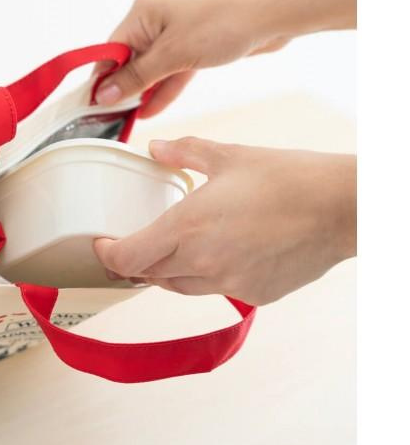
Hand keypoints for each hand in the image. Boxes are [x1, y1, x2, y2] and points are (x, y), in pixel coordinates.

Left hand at [93, 137, 355, 304]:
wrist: (342, 209)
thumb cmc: (287, 178)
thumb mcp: (228, 156)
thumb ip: (184, 153)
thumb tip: (155, 149)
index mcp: (187, 228)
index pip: (128, 258)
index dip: (107, 255)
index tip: (102, 245)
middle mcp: (202, 263)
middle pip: (149, 275)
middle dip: (136, 262)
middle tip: (133, 243)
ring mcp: (229, 284)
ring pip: (179, 287)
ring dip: (167, 271)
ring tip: (172, 248)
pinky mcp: (254, 295)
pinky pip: (215, 290)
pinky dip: (207, 276)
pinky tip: (220, 253)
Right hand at [96, 0, 356, 115]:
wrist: (274, 12)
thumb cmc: (224, 22)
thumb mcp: (173, 55)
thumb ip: (137, 77)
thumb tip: (104, 93)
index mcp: (143, 11)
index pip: (111, 50)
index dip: (102, 79)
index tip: (93, 106)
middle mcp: (156, 16)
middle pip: (130, 59)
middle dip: (123, 88)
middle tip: (112, 118)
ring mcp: (177, 29)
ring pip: (153, 66)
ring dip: (144, 92)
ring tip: (130, 119)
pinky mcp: (195, 41)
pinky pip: (172, 67)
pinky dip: (164, 87)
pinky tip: (152, 108)